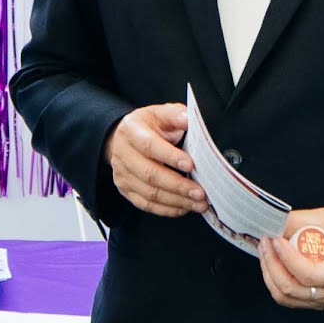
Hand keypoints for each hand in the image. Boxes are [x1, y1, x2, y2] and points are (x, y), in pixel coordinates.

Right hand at [106, 104, 207, 220]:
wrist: (123, 138)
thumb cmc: (147, 126)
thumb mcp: (160, 113)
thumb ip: (175, 115)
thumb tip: (188, 119)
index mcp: (131, 131)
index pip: (150, 146)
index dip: (170, 157)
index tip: (191, 165)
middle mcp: (123, 154)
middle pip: (150, 174)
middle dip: (178, 186)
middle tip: (200, 192)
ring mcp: (122, 175)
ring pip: (150, 193)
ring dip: (177, 200)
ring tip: (198, 203)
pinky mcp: (126, 190)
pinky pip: (146, 204)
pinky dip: (167, 209)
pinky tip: (184, 207)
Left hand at [258, 205, 323, 313]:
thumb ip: (298, 220)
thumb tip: (271, 222)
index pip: (308, 275)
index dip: (287, 258)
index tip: (275, 239)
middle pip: (292, 289)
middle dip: (272, 264)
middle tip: (265, 241)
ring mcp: (323, 300)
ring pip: (286, 297)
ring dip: (270, 273)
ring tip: (265, 250)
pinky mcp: (314, 301)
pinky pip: (288, 298)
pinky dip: (274, 281)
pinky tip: (271, 262)